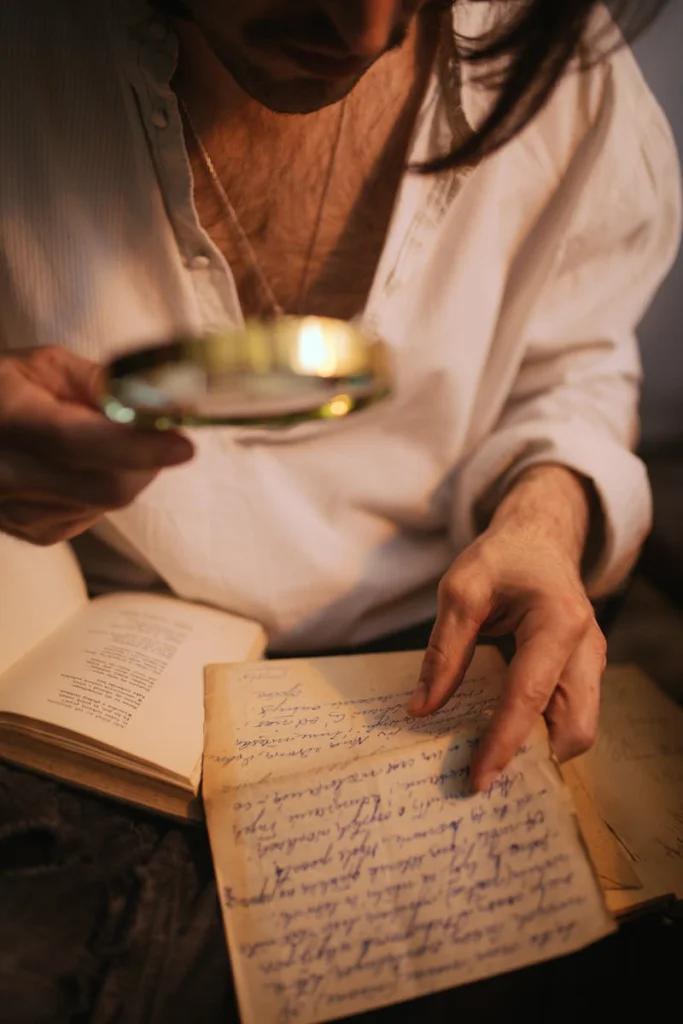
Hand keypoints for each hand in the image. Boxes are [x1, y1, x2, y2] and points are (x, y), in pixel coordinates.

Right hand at [0, 346, 193, 543]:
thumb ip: (99, 381)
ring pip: (109, 503)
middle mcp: (8, 474)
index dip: (137, 447)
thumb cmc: (5, 390)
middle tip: (158, 431)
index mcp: (8, 419)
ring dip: (129, 471)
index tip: (182, 445)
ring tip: (104, 441)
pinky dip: (107, 487)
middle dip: (148, 460)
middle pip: (108, 486)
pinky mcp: (38, 534)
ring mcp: (22, 513)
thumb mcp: (44, 365)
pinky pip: (98, 513)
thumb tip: (157, 401)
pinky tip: (84, 466)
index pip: (78, 442)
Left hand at [408, 466, 605, 790]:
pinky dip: (543, 733)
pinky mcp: (585, 671)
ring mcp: (592, 661)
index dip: (503, 742)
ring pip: (579, 727)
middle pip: (576, 727)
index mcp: (557, 622)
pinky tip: (506, 738)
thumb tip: (422, 709)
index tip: (477, 779)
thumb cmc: (502, 558)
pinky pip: (571, 714)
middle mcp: (587, 647)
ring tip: (491, 762)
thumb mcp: (460, 591)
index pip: (529, 696)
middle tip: (483, 776)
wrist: (541, 538)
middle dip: (536, 758)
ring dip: (540, 750)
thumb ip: (443, 651)